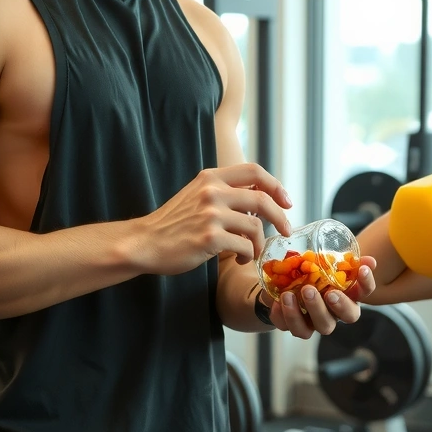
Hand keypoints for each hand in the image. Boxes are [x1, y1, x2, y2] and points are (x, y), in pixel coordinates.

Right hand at [141, 164, 292, 274]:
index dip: (276, 185)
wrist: (145, 242)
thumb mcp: (196, 195)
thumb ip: (223, 192)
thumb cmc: (173, 223)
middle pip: (262, 198)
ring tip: (250, 253)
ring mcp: (211, 214)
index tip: (286, 201)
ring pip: (255, 226)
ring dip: (259, 243)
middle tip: (286, 230)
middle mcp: (212, 192)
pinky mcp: (210, 238)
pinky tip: (238, 261)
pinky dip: (247, 256)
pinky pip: (244, 246)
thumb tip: (258, 198)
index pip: (254, 170)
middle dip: (280, 217)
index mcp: (210, 177)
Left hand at [263, 256, 376, 340]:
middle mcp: (336, 311)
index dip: (366, 283)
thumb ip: (338, 259)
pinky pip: (293, 328)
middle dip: (341, 304)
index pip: (365, 291)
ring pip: (323, 326)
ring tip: (291, 294)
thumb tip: (368, 259)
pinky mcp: (297, 327)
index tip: (362, 270)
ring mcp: (317, 322)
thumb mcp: (317, 262)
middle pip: (349, 315)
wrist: (278, 287)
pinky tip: (278, 301)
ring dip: (311, 310)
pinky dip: (285, 315)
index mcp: (346, 293)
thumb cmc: (304, 274)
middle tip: (328, 292)